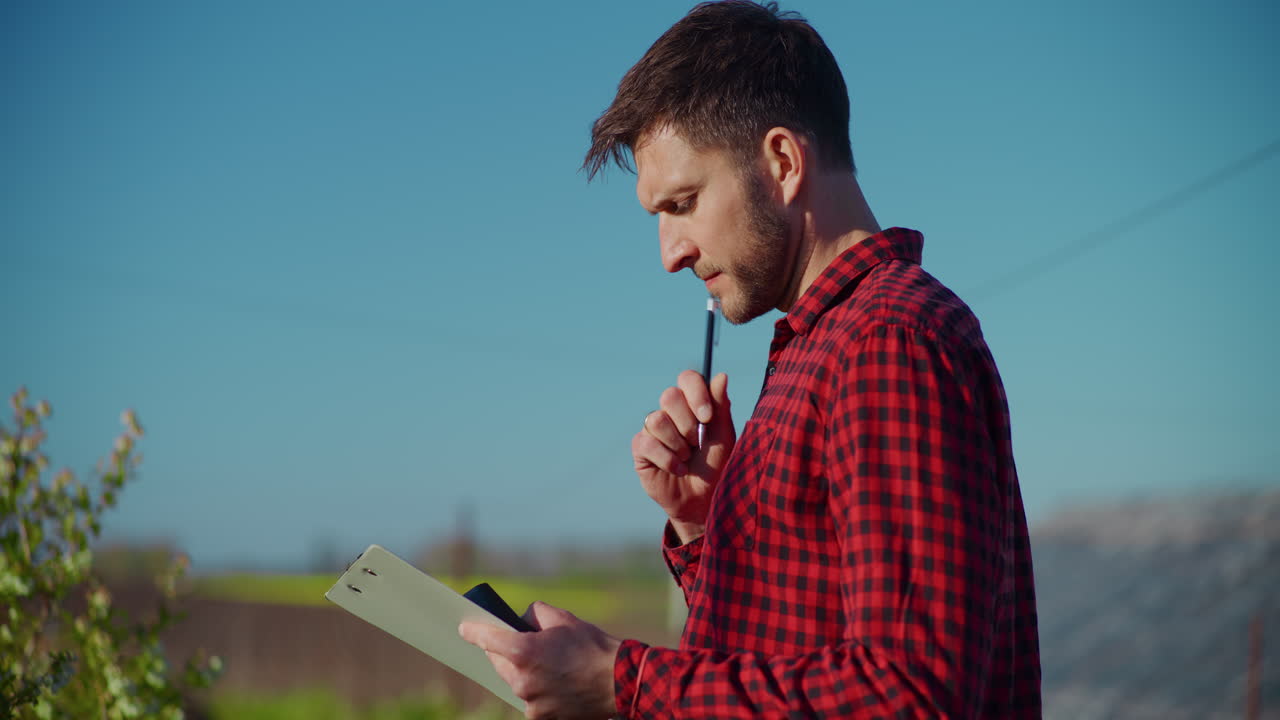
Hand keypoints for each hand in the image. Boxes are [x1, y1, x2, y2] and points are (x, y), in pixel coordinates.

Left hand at [459, 602, 620, 719]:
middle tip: (516, 642)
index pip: (486, 639)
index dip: (473, 631)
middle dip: (503, 651)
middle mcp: (521, 679)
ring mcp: (529, 702)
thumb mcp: (562, 618)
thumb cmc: (591, 646)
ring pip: (513, 681)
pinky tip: (554, 681)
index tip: (463, 628)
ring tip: (545, 663)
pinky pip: (528, 699)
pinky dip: (536, 689)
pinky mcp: (539, 717)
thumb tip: (519, 621)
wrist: (617, 681)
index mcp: (523, 651)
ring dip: (521, 671)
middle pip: (498, 662)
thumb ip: (533, 614)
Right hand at [632, 370, 734, 542]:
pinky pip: (648, 443)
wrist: (703, 500)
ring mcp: (653, 429)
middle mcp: (670, 412)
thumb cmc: (715, 466)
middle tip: (697, 444)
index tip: (707, 417)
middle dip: (688, 424)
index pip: (688, 379)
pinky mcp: (640, 447)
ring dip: (677, 444)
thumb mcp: (723, 437)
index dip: (696, 393)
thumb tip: (721, 375)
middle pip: (669, 396)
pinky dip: (667, 460)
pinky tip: (677, 469)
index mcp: (692, 404)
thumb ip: (721, 407)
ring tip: (686, 458)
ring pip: (657, 419)